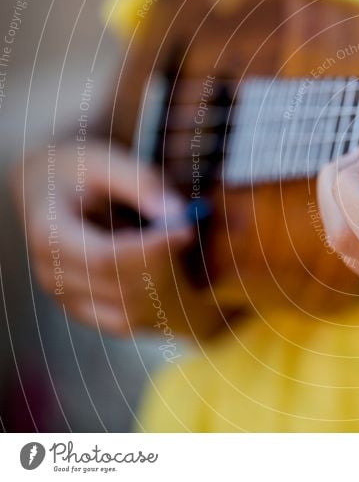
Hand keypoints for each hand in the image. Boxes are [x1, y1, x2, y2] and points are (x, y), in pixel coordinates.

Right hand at [13, 141, 219, 338]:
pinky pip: (127, 321)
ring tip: (168, 245)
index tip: (186, 232)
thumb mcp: (107, 160)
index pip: (106, 258)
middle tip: (185, 232)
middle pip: (121, 288)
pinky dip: (154, 302)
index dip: (151, 250)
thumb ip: (142, 184)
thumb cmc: (79, 169)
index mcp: (50, 234)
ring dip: (162, 285)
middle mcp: (52, 274)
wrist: (48, 186)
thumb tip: (179, 216)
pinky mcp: (83, 309)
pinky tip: (165, 268)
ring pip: (128, 312)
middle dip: (163, 265)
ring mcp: (65, 297)